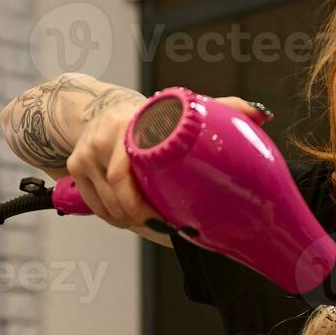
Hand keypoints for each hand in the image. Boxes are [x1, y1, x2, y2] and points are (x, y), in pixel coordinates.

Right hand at [65, 95, 269, 230]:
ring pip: (108, 206)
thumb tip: (261, 115)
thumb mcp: (179, 109)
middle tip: (167, 226)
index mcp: (128, 123)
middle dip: (142, 217)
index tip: (166, 216)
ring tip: (155, 223)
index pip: (126, 170)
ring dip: (131, 222)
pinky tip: (134, 218)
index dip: (144, 199)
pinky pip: (97, 207)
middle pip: (118, 194)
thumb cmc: (147, 115)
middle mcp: (101, 138)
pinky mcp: (74, 170)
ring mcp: (84, 156)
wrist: (100, 109)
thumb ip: (221, 108)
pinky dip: (116, 218)